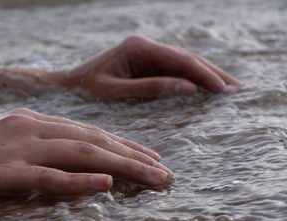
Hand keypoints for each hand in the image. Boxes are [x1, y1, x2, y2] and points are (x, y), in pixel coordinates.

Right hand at [0, 108, 171, 202]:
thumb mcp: (9, 144)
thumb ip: (41, 148)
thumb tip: (73, 161)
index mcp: (35, 121)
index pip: (89, 131)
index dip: (123, 144)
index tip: (150, 157)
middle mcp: (32, 129)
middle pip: (93, 141)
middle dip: (133, 155)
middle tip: (164, 171)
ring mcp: (18, 149)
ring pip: (80, 155)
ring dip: (120, 166)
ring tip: (152, 177)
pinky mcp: (2, 173)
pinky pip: (47, 177)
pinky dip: (78, 181)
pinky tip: (105, 184)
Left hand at [51, 35, 240, 97]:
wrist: (66, 84)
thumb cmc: (85, 89)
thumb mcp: (115, 92)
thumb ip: (151, 88)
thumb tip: (188, 88)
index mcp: (138, 49)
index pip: (180, 61)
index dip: (204, 76)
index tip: (224, 91)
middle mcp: (144, 45)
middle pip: (186, 58)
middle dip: (212, 73)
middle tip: (236, 89)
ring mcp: (144, 51)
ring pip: (182, 61)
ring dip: (205, 74)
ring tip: (227, 87)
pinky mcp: (143, 60)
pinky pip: (172, 68)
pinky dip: (191, 77)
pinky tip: (203, 86)